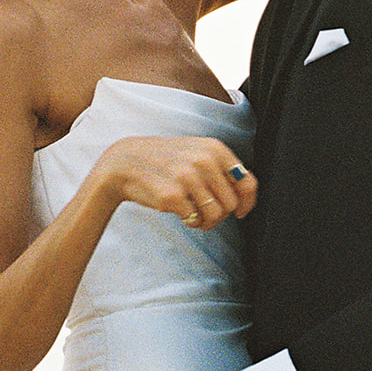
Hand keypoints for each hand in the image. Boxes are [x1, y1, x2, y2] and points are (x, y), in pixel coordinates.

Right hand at [86, 136, 255, 228]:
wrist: (124, 162)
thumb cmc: (165, 161)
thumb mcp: (197, 153)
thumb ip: (222, 170)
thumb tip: (246, 199)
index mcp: (214, 148)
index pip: (247, 182)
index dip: (246, 202)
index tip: (239, 212)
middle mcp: (203, 160)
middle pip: (231, 203)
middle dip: (221, 214)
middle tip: (205, 212)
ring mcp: (187, 177)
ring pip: (216, 215)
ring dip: (206, 221)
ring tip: (194, 214)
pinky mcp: (171, 195)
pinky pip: (195, 220)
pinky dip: (191, 222)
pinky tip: (181, 214)